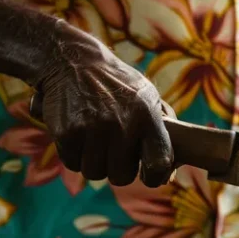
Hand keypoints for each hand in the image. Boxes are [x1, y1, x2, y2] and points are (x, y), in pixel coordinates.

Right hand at [30, 22, 174, 186]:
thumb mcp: (147, 95)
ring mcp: (93, 128)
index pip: (159, 163)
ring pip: (95, 173)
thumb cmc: (116, 84)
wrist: (72, 60)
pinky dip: (73, 154)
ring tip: (93, 138)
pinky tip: (77, 133)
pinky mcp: (68, 132)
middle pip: (122, 177)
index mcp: (147, 116)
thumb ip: (162, 129)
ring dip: (93, 161)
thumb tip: (170, 170)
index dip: (154, 176)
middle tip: (113, 149)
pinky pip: (72, 163)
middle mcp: (122, 123)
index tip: (147, 174)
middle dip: (117, 168)